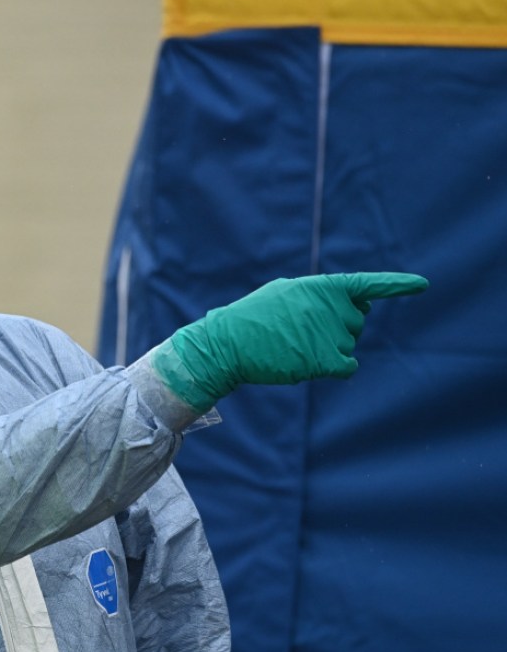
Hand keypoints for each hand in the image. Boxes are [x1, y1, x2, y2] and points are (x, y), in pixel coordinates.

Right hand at [152, 272, 428, 412]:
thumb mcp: (284, 294)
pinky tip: (310, 363)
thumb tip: (354, 305)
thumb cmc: (251, 319)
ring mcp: (330, 333)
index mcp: (321, 287)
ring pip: (349, 344)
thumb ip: (319, 296)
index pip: (367, 284)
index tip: (422, 285)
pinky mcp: (325, 359)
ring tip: (294, 346)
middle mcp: (332, 307)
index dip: (397, 285)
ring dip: (329, 348)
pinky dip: (335, 367)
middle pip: (357, 321)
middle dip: (338, 326)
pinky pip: (348, 366)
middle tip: (302, 331)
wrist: (228, 344)